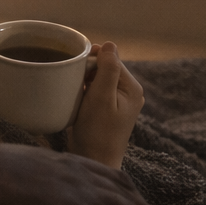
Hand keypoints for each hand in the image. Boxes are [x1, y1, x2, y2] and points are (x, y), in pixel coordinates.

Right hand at [67, 42, 143, 169]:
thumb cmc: (97, 131)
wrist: (94, 161)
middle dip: (87, 71)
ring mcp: (120, 101)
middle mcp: (129, 92)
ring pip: (98, 78)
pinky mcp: (108, 109)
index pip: (110, 59)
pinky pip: (96, 90)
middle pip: (105, 67)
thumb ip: (108, 70)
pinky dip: (85, 91)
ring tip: (75, 93)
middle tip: (73, 84)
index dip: (91, 61)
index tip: (75, 71)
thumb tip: (110, 44)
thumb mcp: (101, 98)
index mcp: (132, 87)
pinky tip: (77, 100)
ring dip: (84, 81)